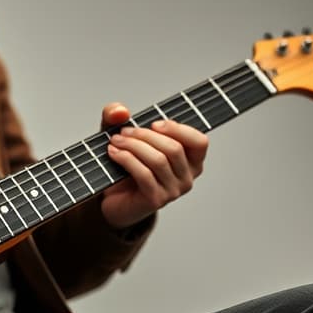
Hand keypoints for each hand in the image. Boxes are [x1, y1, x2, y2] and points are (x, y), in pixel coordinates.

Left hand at [99, 102, 208, 228]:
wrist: (113, 201)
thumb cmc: (125, 168)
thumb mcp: (123, 136)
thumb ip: (117, 117)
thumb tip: (120, 111)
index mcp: (190, 161)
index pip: (199, 142)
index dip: (178, 129)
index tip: (153, 124)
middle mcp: (186, 178)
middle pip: (174, 148)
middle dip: (145, 135)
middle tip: (123, 132)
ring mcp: (173, 191)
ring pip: (158, 160)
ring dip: (133, 146)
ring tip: (115, 141)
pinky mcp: (155, 200)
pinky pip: (144, 174)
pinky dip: (127, 160)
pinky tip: (113, 154)